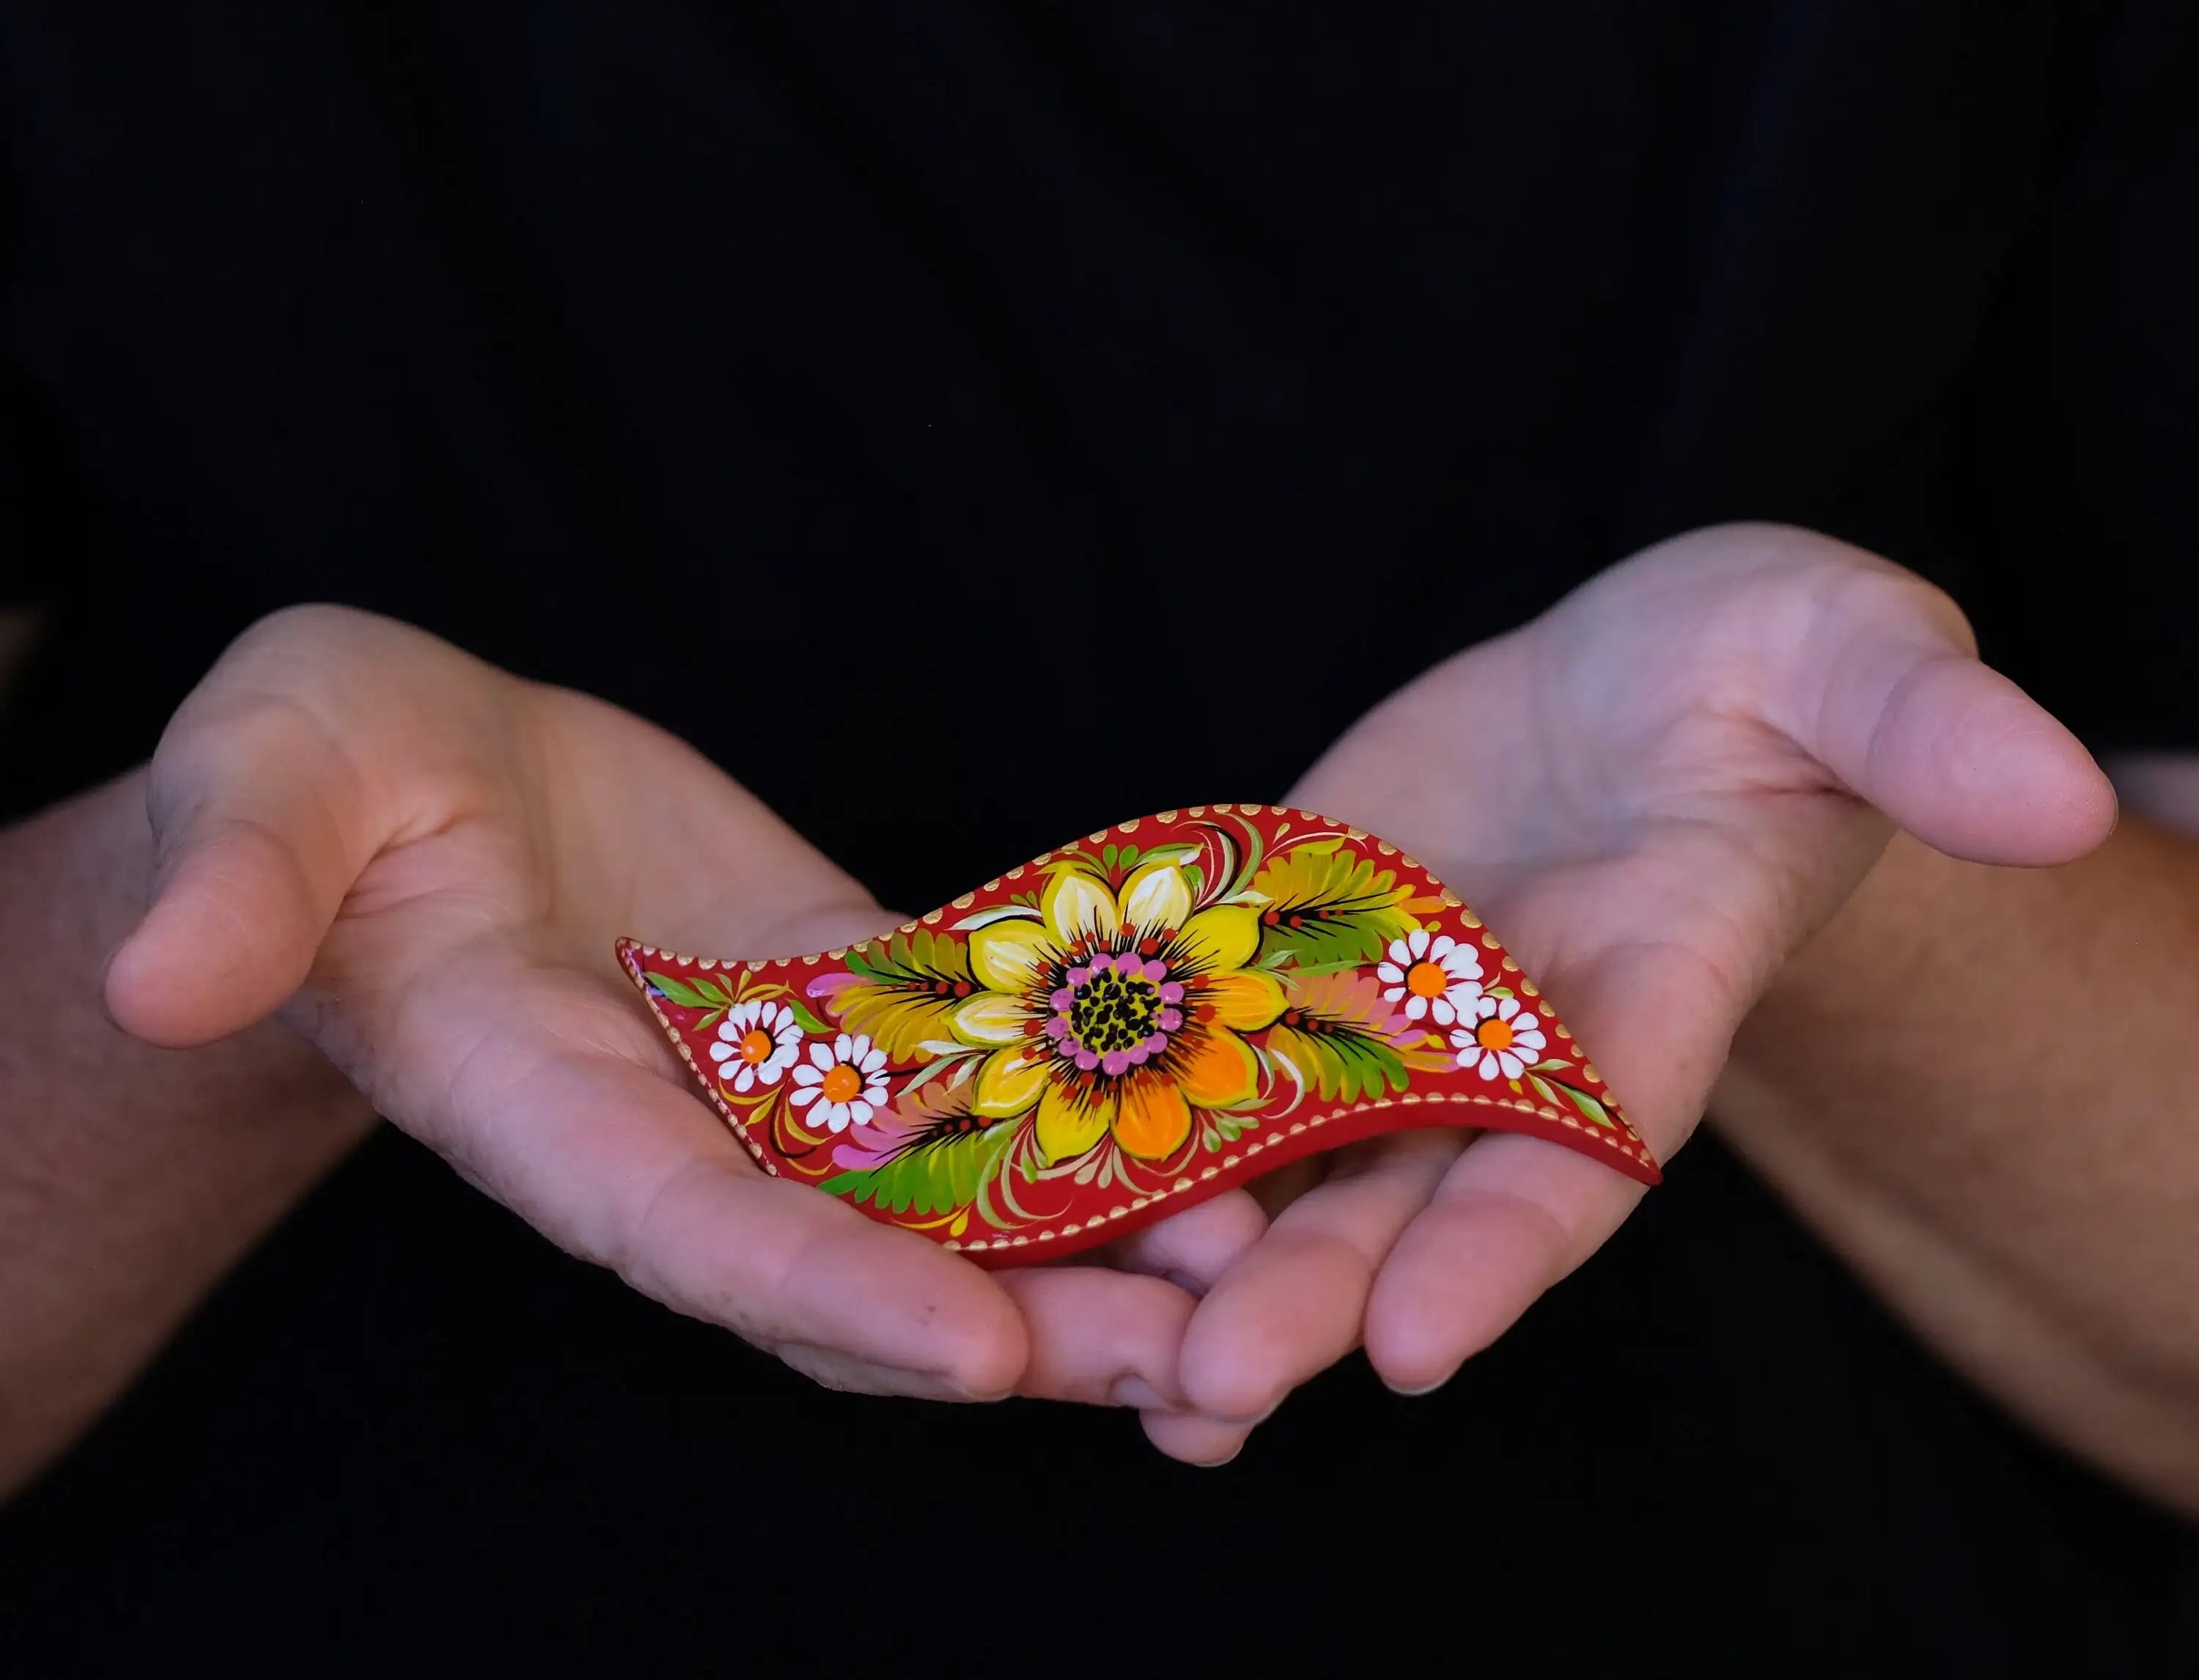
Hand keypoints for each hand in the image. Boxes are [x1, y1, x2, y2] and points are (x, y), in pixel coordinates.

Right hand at [106, 607, 1259, 1414]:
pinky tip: (1222, 1118)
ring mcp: (773, 1077)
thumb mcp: (271, 775)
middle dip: (1022, 1322)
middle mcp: (672, 1129)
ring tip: (1265, 1277)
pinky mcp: (848, 999)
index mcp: (533, 1106)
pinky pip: (976, 1072)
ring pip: (943, 1192)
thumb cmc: (319, 770)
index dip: (817, 1293)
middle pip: (855, 1260)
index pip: (679, 1231)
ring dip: (1097, 1245)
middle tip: (1203, 1363)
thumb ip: (239, 874)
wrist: (419, 776)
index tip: (971, 1354)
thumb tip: (159, 969)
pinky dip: (1087, 1105)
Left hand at [1140, 523, 2116, 1460]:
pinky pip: (1200, 1056)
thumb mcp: (1848, 654)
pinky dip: (1128, 1122)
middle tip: (1210, 1395)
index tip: (1416, 1344)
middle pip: (1409, 1198)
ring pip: (1289, 1161)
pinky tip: (1032, 1190)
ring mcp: (1386, 1012)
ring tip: (1111, 1359)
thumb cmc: (1767, 668)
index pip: (1580, 1149)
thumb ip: (1923, 726)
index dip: (1504, 1247)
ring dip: (1202, 1259)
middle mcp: (1508, 1047)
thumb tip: (2056, 790)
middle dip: (1314, 1297)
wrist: (1634, 681)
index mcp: (1649, 1003)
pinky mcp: (1286, 959)